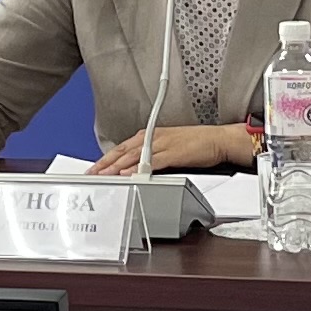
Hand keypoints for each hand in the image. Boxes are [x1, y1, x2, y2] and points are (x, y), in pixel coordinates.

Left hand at [91, 124, 251, 175]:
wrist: (219, 140)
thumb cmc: (197, 144)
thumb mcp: (169, 147)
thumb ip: (153, 157)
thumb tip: (137, 169)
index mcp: (151, 135)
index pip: (123, 148)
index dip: (106, 158)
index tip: (94, 168)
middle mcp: (154, 137)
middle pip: (124, 151)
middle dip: (105, 163)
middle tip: (91, 174)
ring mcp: (163, 144)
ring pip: (134, 156)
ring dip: (117, 166)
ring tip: (103, 175)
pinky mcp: (174, 153)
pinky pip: (153, 161)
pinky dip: (140, 168)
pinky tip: (130, 174)